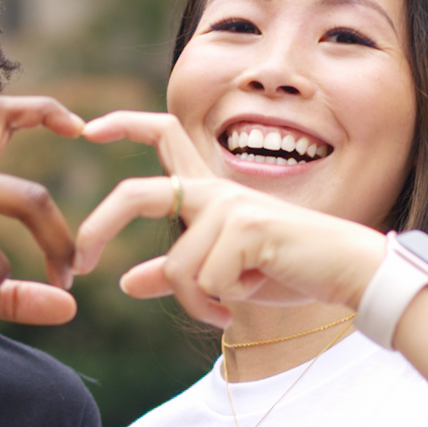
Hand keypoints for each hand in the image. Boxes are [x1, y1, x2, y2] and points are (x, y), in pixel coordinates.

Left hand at [66, 110, 384, 328]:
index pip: (164, 135)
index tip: (87, 128)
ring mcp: (230, 205)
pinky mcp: (247, 227)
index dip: (124, 124)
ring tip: (231, 302)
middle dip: (98, 226)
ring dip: (199, 302)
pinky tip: (254, 291)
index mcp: (209, 192)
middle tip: (81, 262)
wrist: (346, 271)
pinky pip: (207, 281)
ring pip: (179, 268)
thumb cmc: (290, 271)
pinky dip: (222, 302)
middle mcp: (214, 190)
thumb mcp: (224, 276)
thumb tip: (126, 284)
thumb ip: (176, 274)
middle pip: (138, 195)